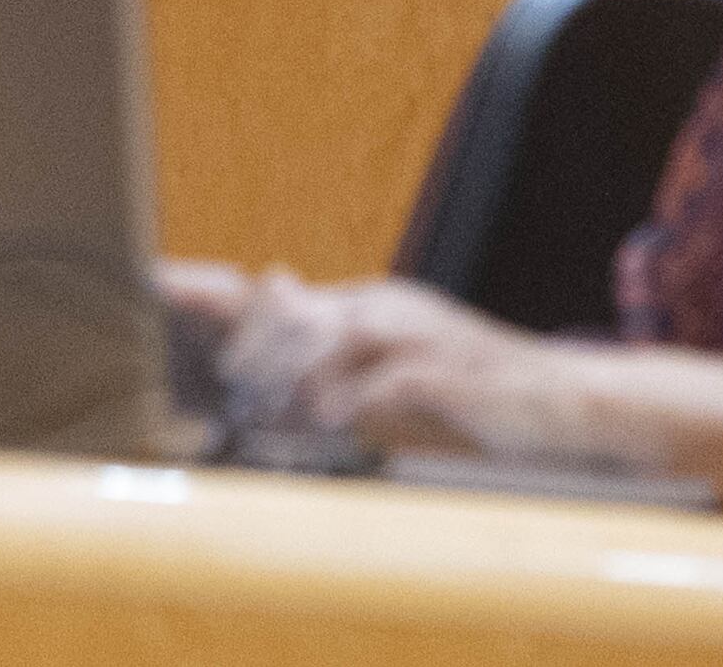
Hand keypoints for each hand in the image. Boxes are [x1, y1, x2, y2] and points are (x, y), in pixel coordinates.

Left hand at [182, 263, 595, 458]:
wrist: (568, 404)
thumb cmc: (472, 398)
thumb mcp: (391, 377)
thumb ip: (331, 368)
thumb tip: (259, 369)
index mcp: (366, 305)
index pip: (273, 298)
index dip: (212, 300)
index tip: (155, 304)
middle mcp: (386, 307)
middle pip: (291, 316)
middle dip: (252, 356)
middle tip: (232, 398)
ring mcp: (420, 334)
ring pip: (330, 341)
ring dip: (293, 383)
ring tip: (272, 417)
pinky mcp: (448, 371)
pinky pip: (385, 381)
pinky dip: (351, 403)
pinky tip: (330, 424)